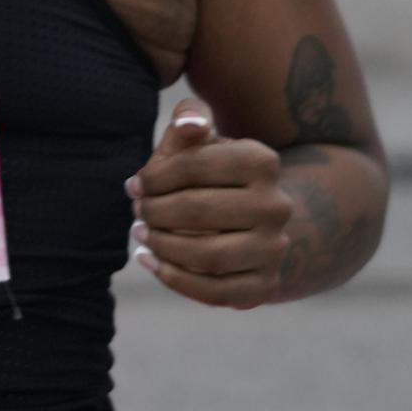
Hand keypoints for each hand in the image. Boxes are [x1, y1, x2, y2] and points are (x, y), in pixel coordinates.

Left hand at [126, 97, 292, 308]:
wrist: (255, 218)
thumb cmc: (212, 172)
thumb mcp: (201, 139)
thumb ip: (190, 118)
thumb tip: (190, 125)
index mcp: (261, 161)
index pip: (196, 166)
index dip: (156, 177)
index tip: (135, 184)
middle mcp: (276, 206)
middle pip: (199, 211)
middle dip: (156, 211)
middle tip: (137, 211)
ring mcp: (274, 248)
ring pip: (207, 255)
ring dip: (163, 247)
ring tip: (142, 235)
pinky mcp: (266, 285)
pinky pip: (215, 292)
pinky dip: (175, 280)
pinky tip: (152, 263)